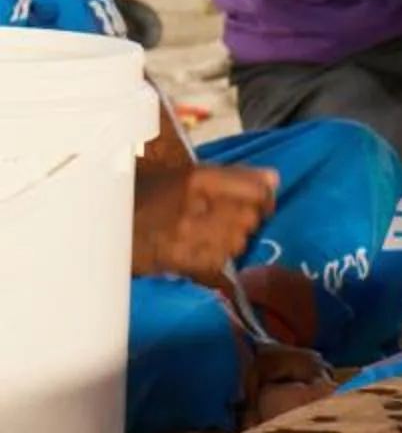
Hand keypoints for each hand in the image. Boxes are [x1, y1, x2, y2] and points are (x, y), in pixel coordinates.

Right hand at [132, 159, 275, 282]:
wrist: (97, 218)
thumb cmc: (138, 187)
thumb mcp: (179, 170)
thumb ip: (230, 174)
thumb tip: (274, 178)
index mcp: (195, 178)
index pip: (254, 190)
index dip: (265, 196)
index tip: (263, 199)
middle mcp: (196, 208)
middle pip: (249, 218)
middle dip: (249, 216)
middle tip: (235, 214)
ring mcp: (187, 238)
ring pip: (238, 242)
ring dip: (235, 236)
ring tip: (217, 229)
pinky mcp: (179, 262)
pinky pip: (219, 262)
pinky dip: (219, 255)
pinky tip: (205, 246)